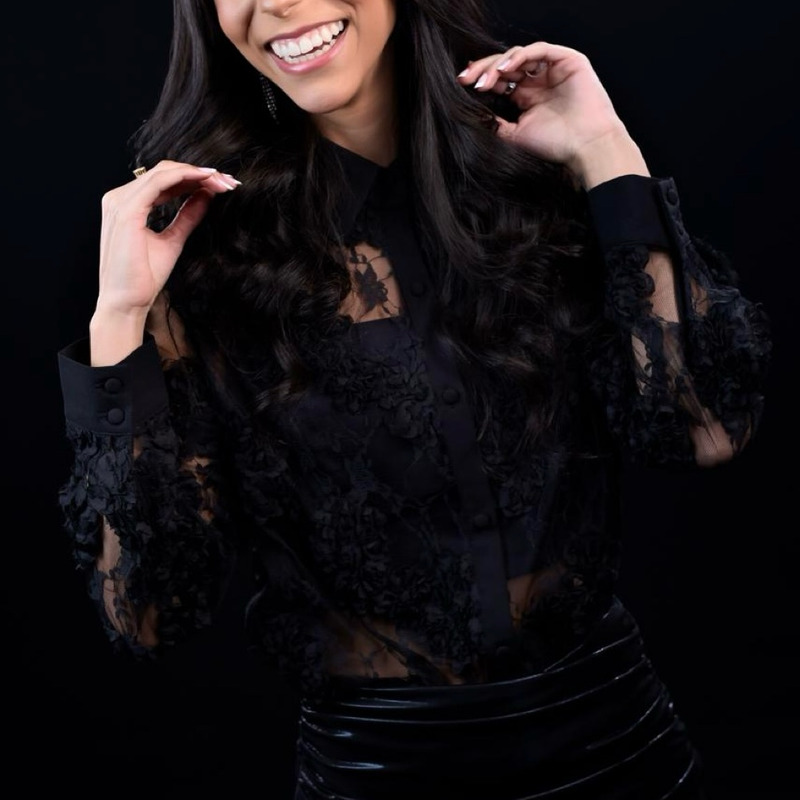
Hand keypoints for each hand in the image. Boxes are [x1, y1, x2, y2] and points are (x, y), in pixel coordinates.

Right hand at [95, 160, 239, 319]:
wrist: (127, 302)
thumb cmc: (143, 278)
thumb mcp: (173, 240)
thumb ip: (187, 216)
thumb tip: (205, 196)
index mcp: (127, 205)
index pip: (163, 181)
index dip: (193, 178)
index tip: (221, 184)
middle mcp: (119, 198)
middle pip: (165, 172)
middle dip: (200, 173)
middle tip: (228, 181)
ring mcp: (120, 202)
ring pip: (164, 173)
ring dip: (197, 174)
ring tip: (223, 181)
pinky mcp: (127, 210)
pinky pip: (160, 182)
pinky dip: (186, 177)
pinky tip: (206, 180)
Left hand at [457, 41, 642, 183]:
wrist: (586, 146)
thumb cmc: (557, 144)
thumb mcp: (516, 134)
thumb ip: (497, 123)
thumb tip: (473, 115)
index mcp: (527, 96)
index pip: (500, 80)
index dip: (482, 79)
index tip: (462, 84)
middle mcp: (539, 80)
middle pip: (506, 65)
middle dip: (484, 70)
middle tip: (466, 79)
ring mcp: (553, 68)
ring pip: (520, 55)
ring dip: (499, 65)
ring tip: (485, 80)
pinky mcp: (568, 60)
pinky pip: (539, 50)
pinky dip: (520, 56)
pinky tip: (505, 68)